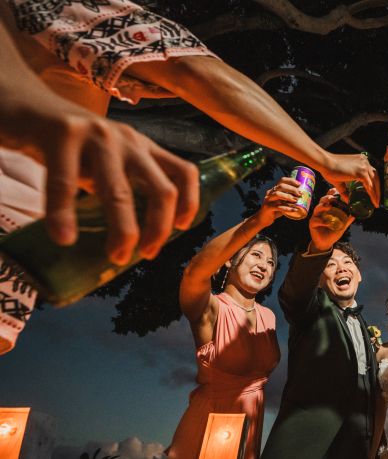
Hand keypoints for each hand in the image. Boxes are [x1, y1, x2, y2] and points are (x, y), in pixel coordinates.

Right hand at [16, 108, 198, 263]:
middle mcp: (128, 140)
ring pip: (120, 192)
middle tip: (146, 254)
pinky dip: (63, 214)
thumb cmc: (65, 142)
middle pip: (161, 190)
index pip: (184, 173)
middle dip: (159, 229)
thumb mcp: (105, 160)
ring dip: (124, 229)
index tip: (181, 228)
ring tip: (115, 255)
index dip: (190, 203)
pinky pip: (64, 182)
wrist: (22, 100)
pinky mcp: (61, 133)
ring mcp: (97, 135)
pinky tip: (63, 236)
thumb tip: (130, 237)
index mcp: (142, 147)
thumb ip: (119, 185)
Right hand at [257, 176, 301, 226]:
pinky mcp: (268, 208)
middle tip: (300, 194)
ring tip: (296, 200)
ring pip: (278, 194)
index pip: (282, 180)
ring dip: (288, 196)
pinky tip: (295, 210)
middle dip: (292, 189)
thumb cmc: (275, 210)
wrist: (263, 219)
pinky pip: (278, 207)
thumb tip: (303, 197)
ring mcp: (268, 200)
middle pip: (280, 186)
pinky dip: (288, 208)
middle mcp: (270, 193)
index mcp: (274, 190)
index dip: (291, 181)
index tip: (299, 184)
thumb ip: (289, 200)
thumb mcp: (282, 203)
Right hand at [308, 188, 353, 252]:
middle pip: (322, 201)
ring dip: (323, 206)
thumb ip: (347, 220)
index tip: (336, 191)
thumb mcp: (342, 226)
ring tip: (328, 207)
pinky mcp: (312, 223)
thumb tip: (355, 215)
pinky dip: (321, 221)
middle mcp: (321, 211)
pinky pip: (315, 220)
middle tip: (332, 198)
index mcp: (328, 209)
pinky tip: (327, 223)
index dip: (331, 193)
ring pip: (317, 208)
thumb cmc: (333, 232)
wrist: (325, 243)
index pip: (329, 198)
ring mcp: (316, 216)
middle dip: (327, 198)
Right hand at [321, 152, 378, 206]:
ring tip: (376, 202)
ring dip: (376, 193)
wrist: (325, 163)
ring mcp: (364, 166)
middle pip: (375, 177)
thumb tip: (347, 201)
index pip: (371, 174)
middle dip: (377, 190)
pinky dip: (371, 193)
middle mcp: (364, 161)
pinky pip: (369, 185)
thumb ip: (345, 191)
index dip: (373, 184)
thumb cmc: (330, 170)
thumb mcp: (340, 181)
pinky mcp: (361, 171)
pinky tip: (372, 200)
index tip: (375, 194)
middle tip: (377, 200)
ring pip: (374, 181)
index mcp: (361, 161)